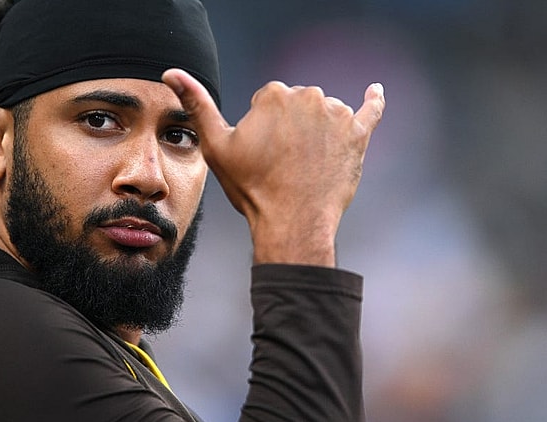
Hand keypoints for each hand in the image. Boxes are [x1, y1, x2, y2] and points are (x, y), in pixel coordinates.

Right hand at [163, 69, 384, 266]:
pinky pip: (370, 111)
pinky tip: (374, 91)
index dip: (262, 129)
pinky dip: (373, 100)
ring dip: (317, 131)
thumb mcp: (216, 146)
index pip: (268, 101)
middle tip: (282, 163)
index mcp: (275, 95)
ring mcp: (338, 115)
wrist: (292, 222)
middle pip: (298, 104)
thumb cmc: (253, 187)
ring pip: (325, 113)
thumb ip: (197, 104)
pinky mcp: (359, 135)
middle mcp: (310, 96)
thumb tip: (172, 73)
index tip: (262, 154)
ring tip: (306, 165)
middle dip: (290, 127)